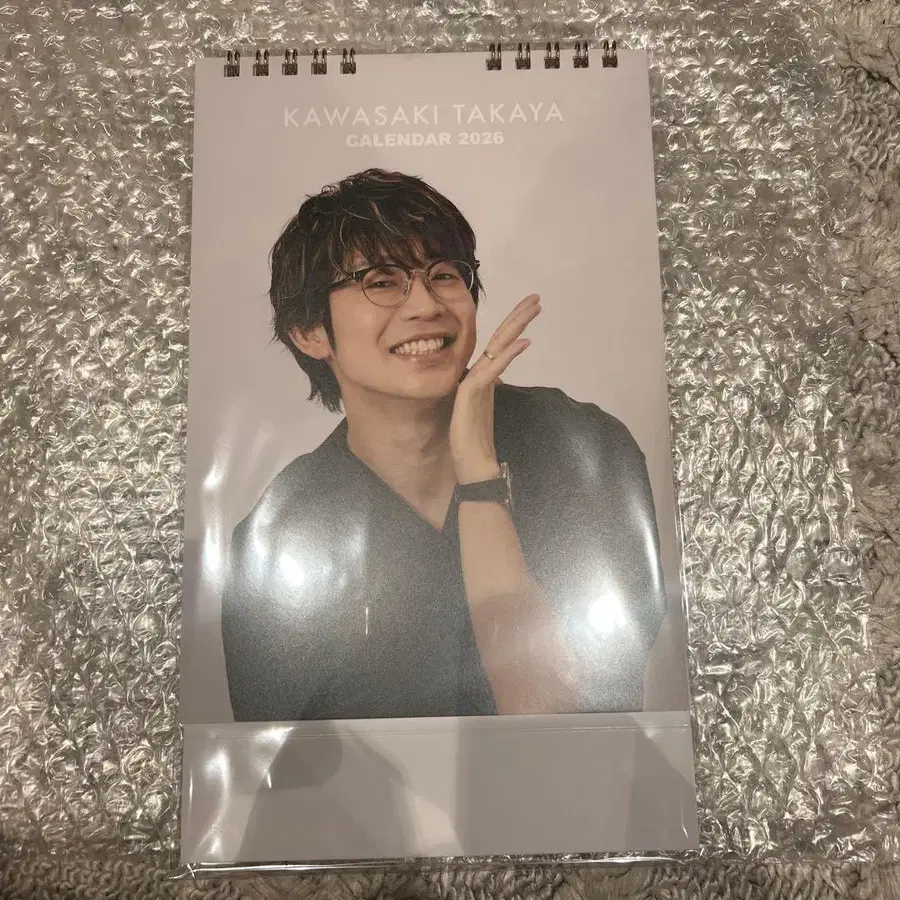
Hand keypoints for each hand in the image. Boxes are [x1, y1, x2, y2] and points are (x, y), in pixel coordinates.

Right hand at [450, 294, 540, 483]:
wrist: (470, 462)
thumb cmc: (474, 438)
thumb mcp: (486, 406)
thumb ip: (489, 387)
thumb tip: (497, 375)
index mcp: (483, 377)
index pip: (500, 344)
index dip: (514, 324)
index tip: (531, 307)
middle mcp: (479, 375)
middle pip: (500, 338)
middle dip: (518, 316)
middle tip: (536, 297)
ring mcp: (474, 382)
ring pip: (497, 347)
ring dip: (516, 326)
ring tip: (533, 308)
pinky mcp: (471, 393)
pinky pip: (493, 370)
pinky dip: (509, 354)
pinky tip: (524, 342)